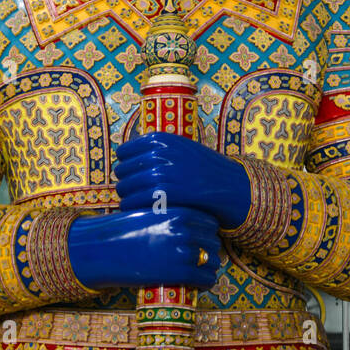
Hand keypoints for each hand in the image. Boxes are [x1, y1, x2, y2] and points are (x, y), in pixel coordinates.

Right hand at [68, 206, 220, 290]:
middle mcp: (184, 229)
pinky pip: (204, 278)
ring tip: (203, 272)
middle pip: (213, 241)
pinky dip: (206, 282)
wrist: (103, 249)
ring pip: (212, 261)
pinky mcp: (178, 272)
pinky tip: (201, 284)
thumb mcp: (151, 215)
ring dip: (210, 267)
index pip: (210, 222)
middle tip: (203, 259)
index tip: (204, 240)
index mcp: (178, 212)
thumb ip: (172, 218)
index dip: (209, 233)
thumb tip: (192, 230)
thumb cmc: (124, 232)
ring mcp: (182, 250)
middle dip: (210, 250)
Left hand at [114, 133, 250, 231]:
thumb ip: (154, 149)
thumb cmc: (200, 167)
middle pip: (122, 171)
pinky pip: (134, 202)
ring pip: (125, 187)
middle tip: (133, 190)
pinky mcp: (164, 195)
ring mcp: (161, 174)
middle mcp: (158, 154)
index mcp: (160, 139)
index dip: (125, 164)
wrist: (226, 184)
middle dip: (125, 181)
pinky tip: (137, 209)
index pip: (124, 152)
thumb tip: (123, 158)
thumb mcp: (179, 147)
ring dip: (126, 196)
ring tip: (133, 201)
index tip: (131, 173)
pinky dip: (131, 207)